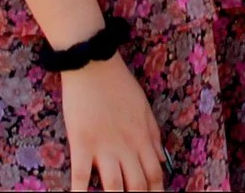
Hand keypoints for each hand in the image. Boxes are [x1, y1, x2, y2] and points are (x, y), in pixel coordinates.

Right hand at [60, 54, 165, 189]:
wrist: (94, 65)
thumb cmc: (120, 85)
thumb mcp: (145, 108)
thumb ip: (153, 136)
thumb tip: (163, 161)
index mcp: (143, 138)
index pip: (155, 174)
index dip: (157, 192)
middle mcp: (127, 147)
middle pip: (137, 185)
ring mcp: (104, 147)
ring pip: (114, 186)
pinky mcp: (82, 143)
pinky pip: (81, 175)